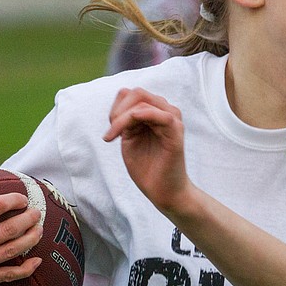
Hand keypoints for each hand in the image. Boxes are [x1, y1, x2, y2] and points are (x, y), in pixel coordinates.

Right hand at [0, 166, 42, 285]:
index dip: (13, 200)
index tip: (21, 197)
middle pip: (9, 230)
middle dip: (29, 219)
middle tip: (38, 211)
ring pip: (12, 251)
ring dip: (31, 239)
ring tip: (40, 229)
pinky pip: (7, 276)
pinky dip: (25, 270)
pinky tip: (37, 261)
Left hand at [103, 87, 192, 215]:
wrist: (163, 192)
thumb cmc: (147, 168)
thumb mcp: (130, 138)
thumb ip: (126, 120)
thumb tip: (119, 105)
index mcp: (155, 112)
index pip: (131, 94)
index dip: (116, 108)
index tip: (111, 131)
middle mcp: (165, 111)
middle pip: (136, 93)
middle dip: (117, 111)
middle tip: (112, 134)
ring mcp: (172, 119)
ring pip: (142, 101)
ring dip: (122, 117)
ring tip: (115, 136)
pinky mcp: (175, 130)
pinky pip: (156, 113)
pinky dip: (134, 118)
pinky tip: (124, 135)